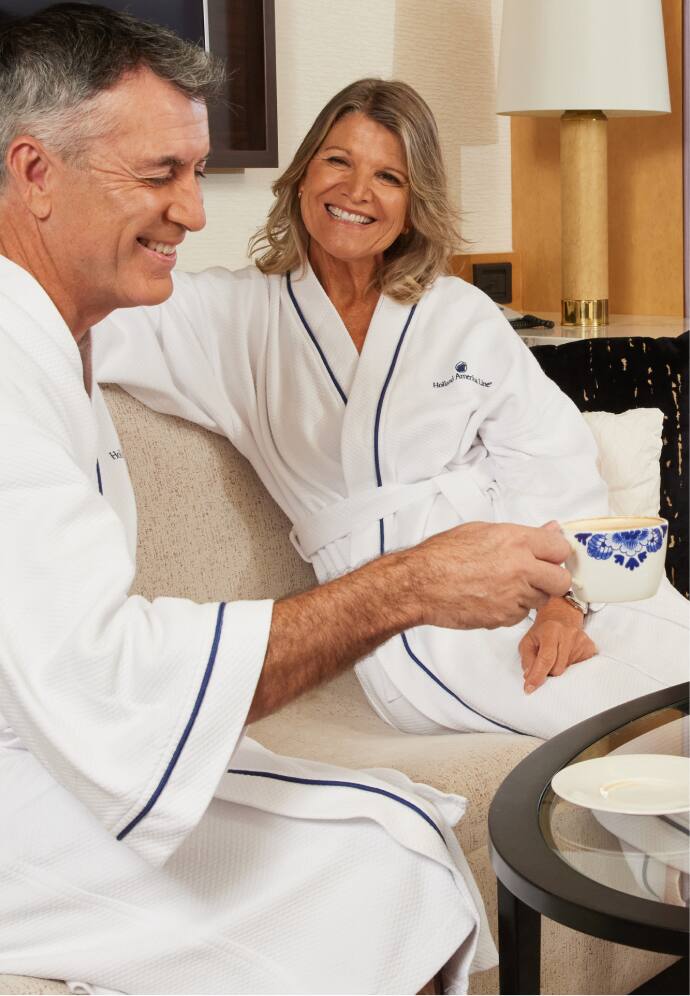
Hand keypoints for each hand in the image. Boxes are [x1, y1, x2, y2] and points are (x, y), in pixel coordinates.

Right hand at [402, 520, 571, 630]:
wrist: (420, 584)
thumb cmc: (443, 555)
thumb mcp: (483, 531)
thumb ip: (522, 534)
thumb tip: (550, 530)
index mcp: (516, 540)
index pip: (561, 548)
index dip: (556, 554)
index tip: (550, 557)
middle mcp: (520, 567)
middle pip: (562, 580)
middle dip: (552, 580)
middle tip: (537, 577)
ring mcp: (514, 595)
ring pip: (541, 600)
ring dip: (530, 596)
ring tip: (505, 586)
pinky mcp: (504, 617)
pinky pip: (520, 616)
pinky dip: (511, 610)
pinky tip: (492, 598)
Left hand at [519, 597, 596, 693]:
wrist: (562, 615)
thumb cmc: (543, 630)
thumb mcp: (528, 641)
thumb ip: (527, 659)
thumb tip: (529, 676)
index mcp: (551, 630)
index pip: (545, 658)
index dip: (537, 675)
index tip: (529, 688)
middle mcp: (568, 634)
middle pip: (557, 668)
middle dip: (548, 671)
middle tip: (545, 662)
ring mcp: (581, 640)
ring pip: (568, 670)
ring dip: (559, 668)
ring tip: (556, 655)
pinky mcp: (590, 647)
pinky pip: (578, 667)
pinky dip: (570, 666)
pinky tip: (566, 654)